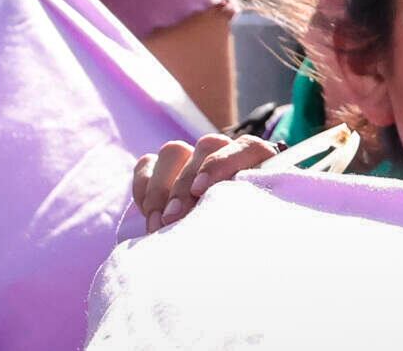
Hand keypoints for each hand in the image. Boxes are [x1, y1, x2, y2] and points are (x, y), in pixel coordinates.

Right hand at [130, 132, 278, 232]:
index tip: (202, 190)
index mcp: (258, 164)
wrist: (226, 255)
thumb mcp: (256, 227)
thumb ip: (250, 218)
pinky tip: (147, 215)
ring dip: (162, 188)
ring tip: (158, 224)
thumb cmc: (247, 239)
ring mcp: (193, 160)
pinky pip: (147, 164)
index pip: (247, 147)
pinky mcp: (164, 170)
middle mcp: (225, 155)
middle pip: (205, 148)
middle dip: (185, 185)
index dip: (222, 163)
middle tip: (174, 219)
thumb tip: (242, 228)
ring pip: (174, 152)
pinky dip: (144, 187)